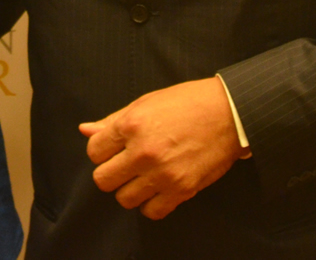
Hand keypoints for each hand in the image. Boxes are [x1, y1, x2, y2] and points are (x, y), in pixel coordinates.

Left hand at [78, 77, 244, 219]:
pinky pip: (151, 211)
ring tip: (143, 177)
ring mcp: (162, 173)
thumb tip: (85, 130)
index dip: (102, 151)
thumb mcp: (146, 103)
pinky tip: (157, 189)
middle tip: (125, 166)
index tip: (115, 150)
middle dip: (111, 173)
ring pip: (124, 199)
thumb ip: (113, 121)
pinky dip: (151, 204)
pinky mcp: (181, 190)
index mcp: (131, 125)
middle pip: (103, 180)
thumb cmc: (188, 103)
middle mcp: (143, 151)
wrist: (229, 114)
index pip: (94, 152)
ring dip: (130, 190)